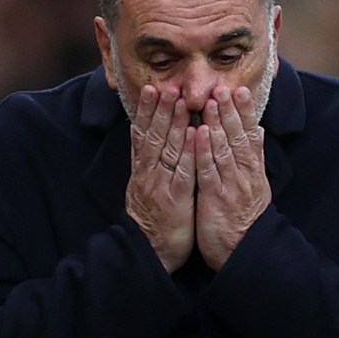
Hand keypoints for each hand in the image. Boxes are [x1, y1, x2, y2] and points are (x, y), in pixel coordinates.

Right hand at [126, 85, 196, 272]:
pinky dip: (189, 152)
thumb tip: (147, 138)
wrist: (148, 252)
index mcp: (142, 170)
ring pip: (166, 149)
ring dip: (173, 124)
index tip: (152, 89)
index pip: (143, 134)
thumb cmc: (152, 220)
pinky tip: (196, 135)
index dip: (148, 111)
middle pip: (153, 136)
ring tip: (179, 100)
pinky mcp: (174, 199)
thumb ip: (148, 164)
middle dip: (160, 109)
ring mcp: (160, 186)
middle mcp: (148, 174)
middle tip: (165, 85)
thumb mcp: (145, 188)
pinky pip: (183, 172)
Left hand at [195, 86, 270, 269]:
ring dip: (218, 124)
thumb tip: (256, 132)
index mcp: (252, 171)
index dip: (244, 113)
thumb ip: (252, 160)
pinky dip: (204, 151)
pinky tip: (199, 133)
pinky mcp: (216, 199)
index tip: (239, 91)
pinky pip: (209, 171)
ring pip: (225, 149)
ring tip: (213, 101)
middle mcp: (244, 175)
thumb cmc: (244, 220)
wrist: (244, 252)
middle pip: (238, 137)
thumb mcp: (253, 187)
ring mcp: (231, 186)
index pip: (249, 136)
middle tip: (224, 87)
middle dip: (231, 111)